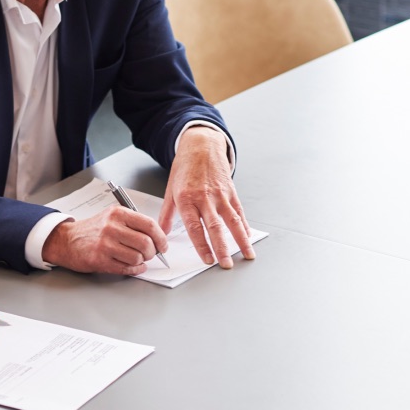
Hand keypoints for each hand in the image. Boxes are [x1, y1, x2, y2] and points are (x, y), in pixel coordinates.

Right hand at [41, 207, 169, 274]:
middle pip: (146, 243)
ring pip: (137, 257)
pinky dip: (134, 270)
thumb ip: (134, 224)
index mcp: (118, 214)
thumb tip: (157, 238)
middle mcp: (112, 227)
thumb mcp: (112, 217)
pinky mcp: (100, 260)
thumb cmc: (93, 230)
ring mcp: (105, 244)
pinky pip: (127, 268)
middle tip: (149, 254)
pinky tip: (133, 266)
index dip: (161, 238)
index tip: (163, 245)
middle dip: (152, 252)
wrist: (67, 240)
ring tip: (136, 259)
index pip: (149, 225)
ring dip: (141, 261)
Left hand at [163, 126, 253, 268]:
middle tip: (226, 264)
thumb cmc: (185, 167)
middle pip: (215, 227)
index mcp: (186, 199)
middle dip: (222, 248)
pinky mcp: (231, 191)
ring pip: (232, 221)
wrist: (201, 145)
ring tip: (246, 255)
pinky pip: (239, 211)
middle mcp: (204, 198)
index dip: (202, 245)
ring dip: (240, 240)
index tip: (207, 260)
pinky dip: (244, 225)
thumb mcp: (170, 189)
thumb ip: (166, 214)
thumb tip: (162, 233)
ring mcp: (220, 195)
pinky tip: (248, 236)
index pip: (194, 227)